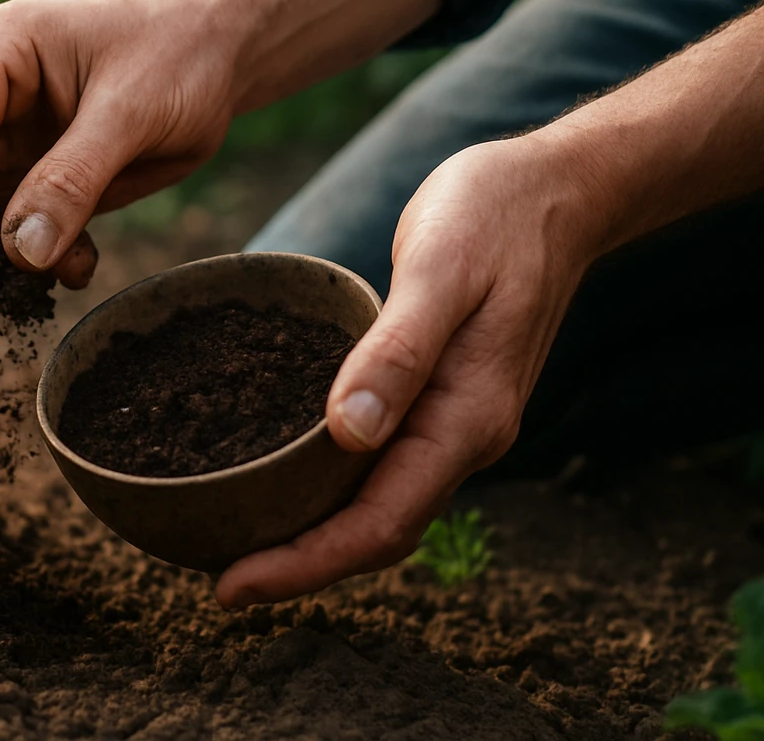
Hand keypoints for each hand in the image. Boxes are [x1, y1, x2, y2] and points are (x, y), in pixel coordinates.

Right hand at [0, 0, 244, 287]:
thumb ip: (74, 179)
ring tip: (35, 289)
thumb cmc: (180, 51)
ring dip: (4, 253)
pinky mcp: (45, 170)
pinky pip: (27, 222)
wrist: (224, 50)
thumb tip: (22, 252)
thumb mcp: (132, 112)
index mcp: (2, 50)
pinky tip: (77, 269)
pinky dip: (44, 254)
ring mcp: (17, 133)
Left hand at [216, 136, 601, 606]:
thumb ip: (398, 351)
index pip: (380, 522)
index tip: (233, 586)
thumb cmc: (493, 216)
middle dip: (300, 565)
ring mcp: (455, 421)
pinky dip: (331, 488)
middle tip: (219, 583)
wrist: (555, 190)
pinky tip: (284, 476)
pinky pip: (382, 466)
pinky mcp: (439, 397)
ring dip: (315, 535)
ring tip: (239, 544)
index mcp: (466, 418)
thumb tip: (346, 433)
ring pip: (379, 505)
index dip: (305, 564)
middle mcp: (463, 435)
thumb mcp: (440, 270)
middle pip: (376, 531)